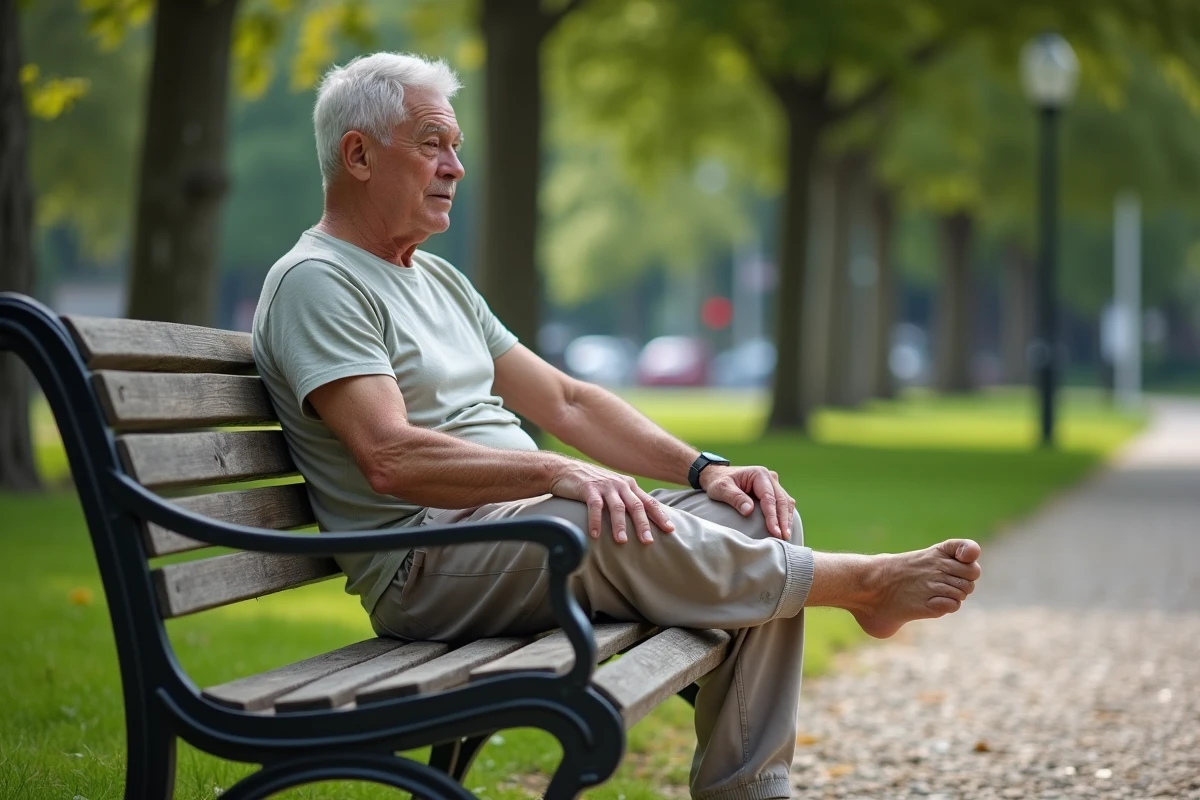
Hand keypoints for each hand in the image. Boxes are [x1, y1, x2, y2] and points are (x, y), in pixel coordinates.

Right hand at [549, 460, 675, 543]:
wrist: (565, 470)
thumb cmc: (592, 484)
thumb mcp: (613, 489)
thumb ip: (627, 500)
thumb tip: (642, 521)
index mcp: (629, 485)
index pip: (648, 502)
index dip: (660, 515)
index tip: (670, 530)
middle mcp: (620, 484)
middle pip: (636, 506)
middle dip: (643, 524)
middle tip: (648, 541)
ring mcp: (604, 486)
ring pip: (617, 507)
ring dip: (620, 525)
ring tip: (622, 541)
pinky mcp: (588, 488)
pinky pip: (595, 506)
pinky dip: (596, 521)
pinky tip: (595, 535)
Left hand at [700, 465, 795, 539]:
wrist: (717, 475)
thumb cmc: (718, 481)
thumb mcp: (722, 488)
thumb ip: (735, 498)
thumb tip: (749, 511)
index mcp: (759, 474)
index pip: (769, 498)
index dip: (772, 516)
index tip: (775, 531)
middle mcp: (769, 477)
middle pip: (781, 500)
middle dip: (783, 520)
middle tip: (784, 537)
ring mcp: (773, 483)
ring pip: (785, 502)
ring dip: (787, 519)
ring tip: (785, 536)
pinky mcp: (772, 491)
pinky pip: (783, 503)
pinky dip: (785, 515)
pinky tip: (784, 528)